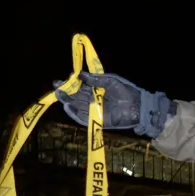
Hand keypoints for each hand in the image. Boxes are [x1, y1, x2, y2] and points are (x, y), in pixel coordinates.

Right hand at [53, 71, 173, 137]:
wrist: (138, 105)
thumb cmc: (126, 91)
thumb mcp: (110, 80)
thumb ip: (95, 79)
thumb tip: (80, 75)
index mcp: (96, 90)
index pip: (79, 88)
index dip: (70, 84)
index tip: (60, 80)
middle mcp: (94, 101)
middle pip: (76, 98)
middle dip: (65, 93)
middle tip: (56, 88)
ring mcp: (95, 111)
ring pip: (78, 107)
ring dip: (68, 102)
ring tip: (59, 96)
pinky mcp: (98, 120)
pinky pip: (84, 118)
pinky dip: (75, 114)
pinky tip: (68, 107)